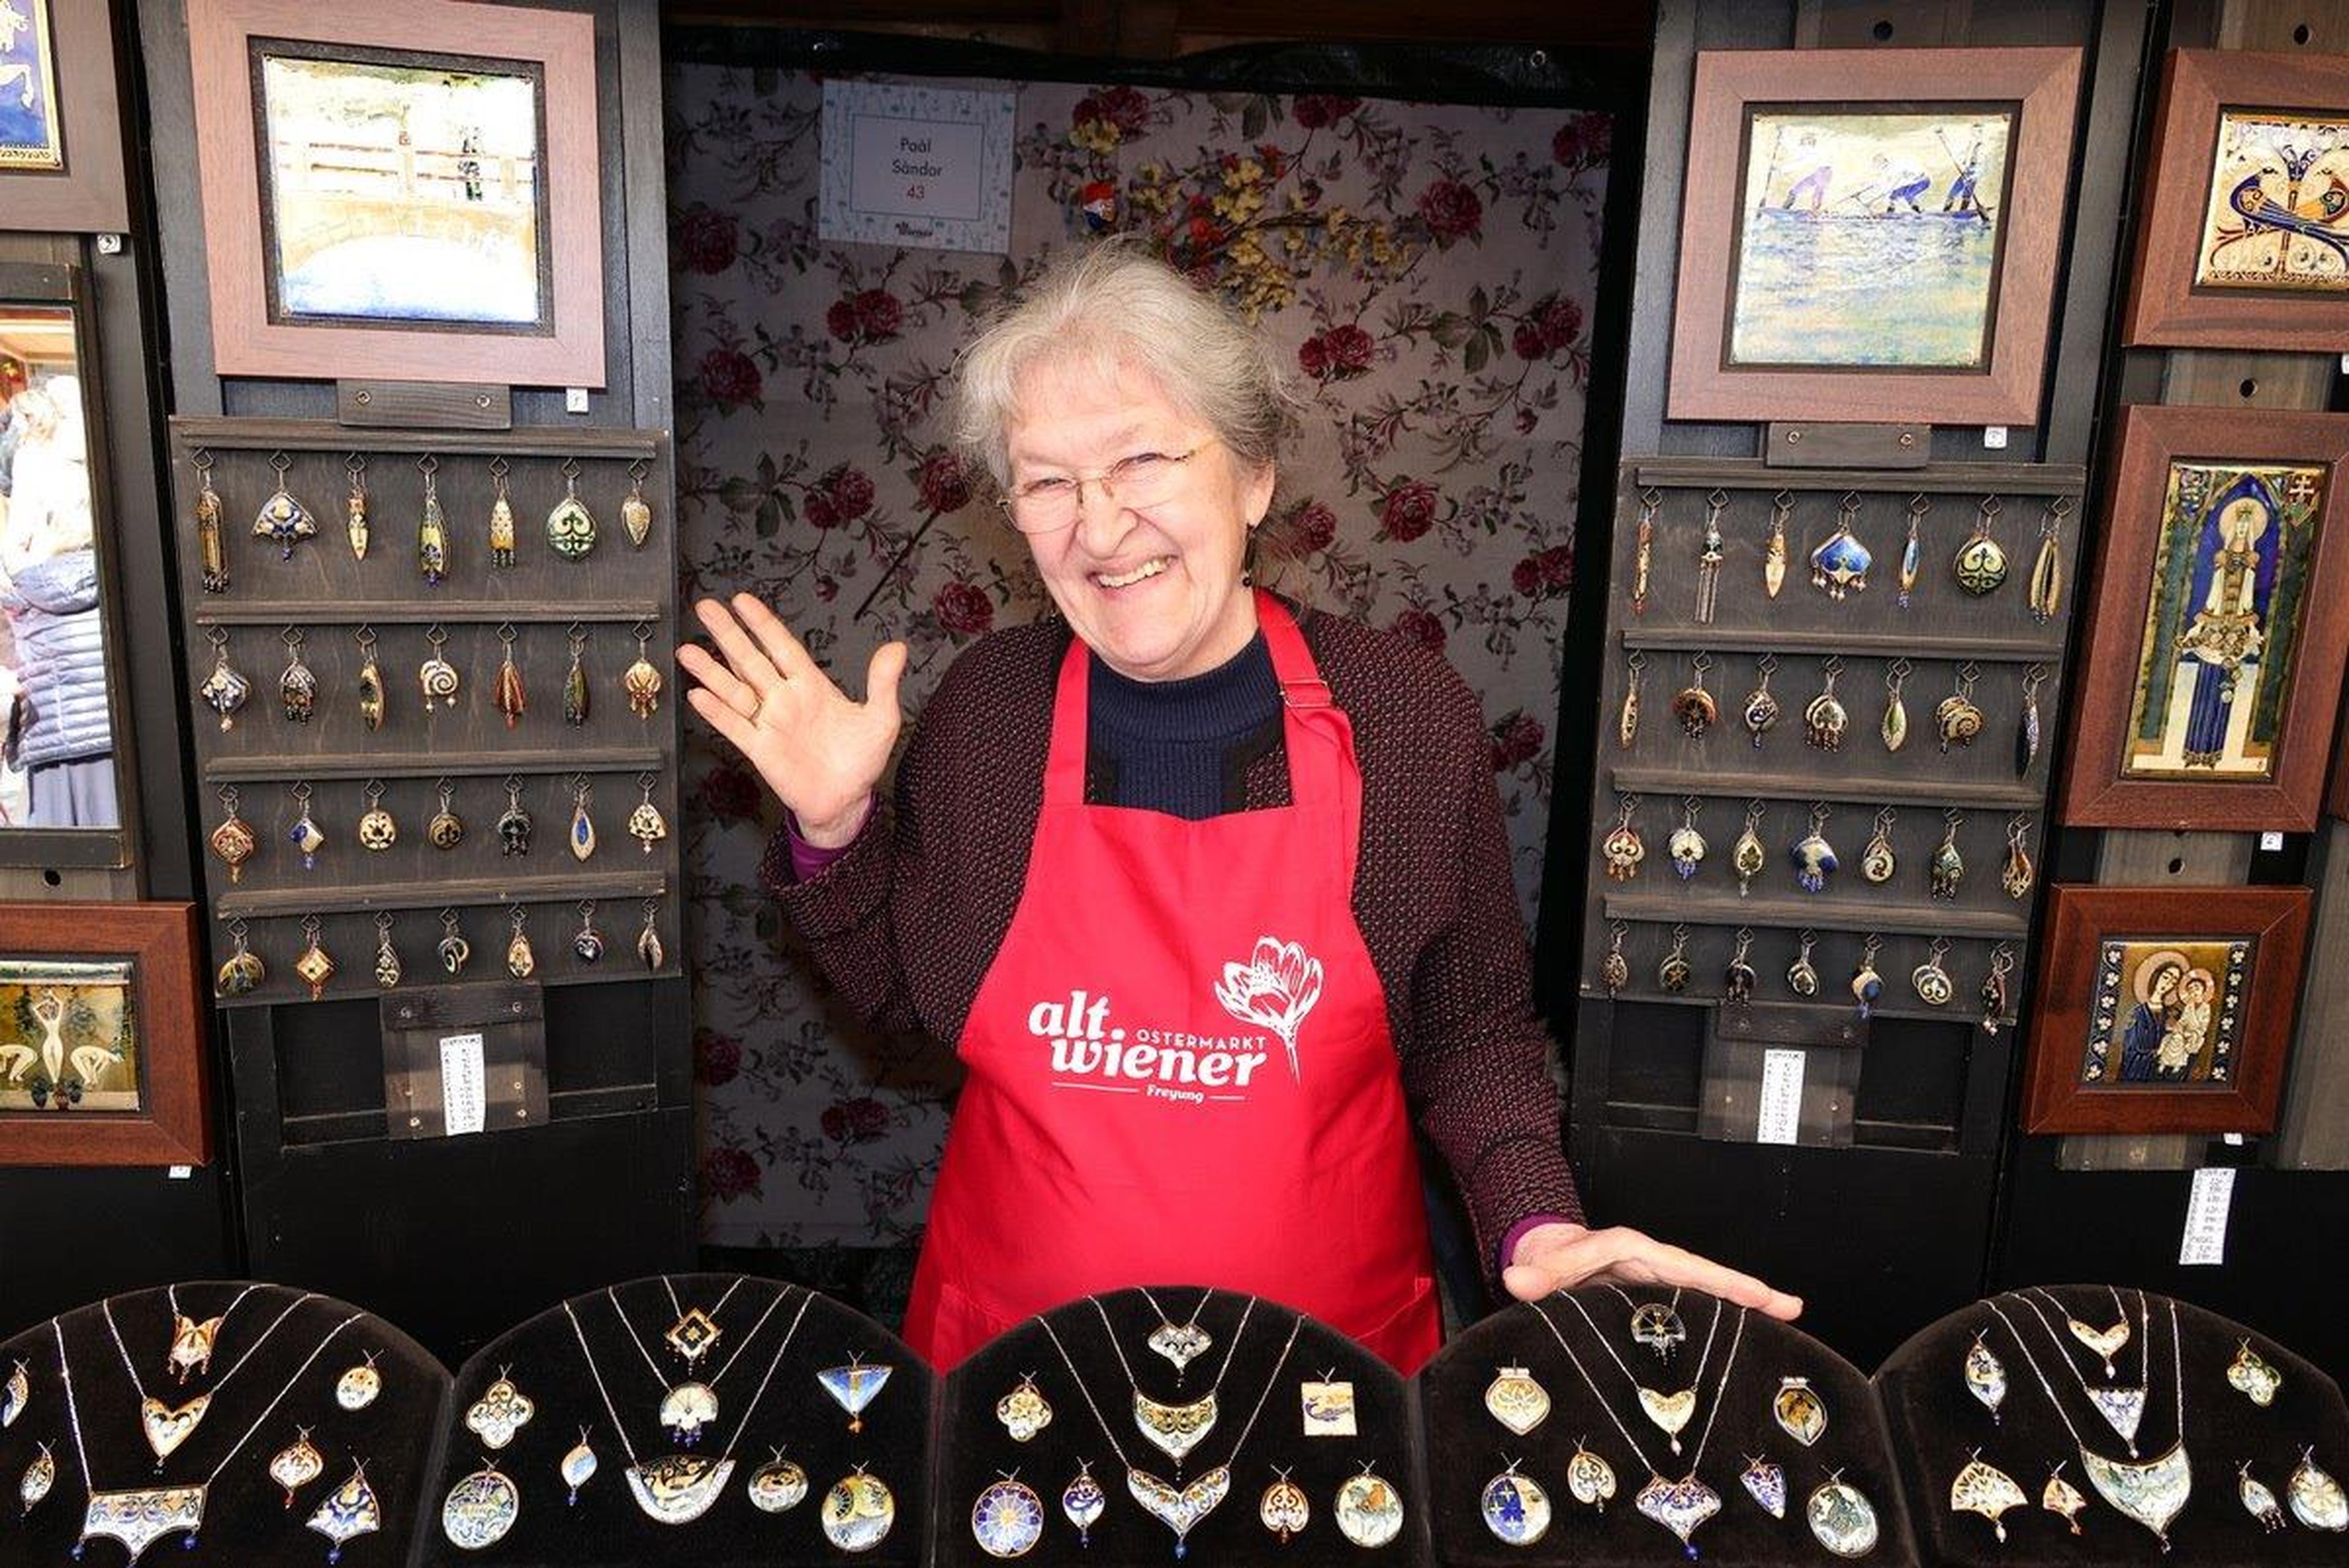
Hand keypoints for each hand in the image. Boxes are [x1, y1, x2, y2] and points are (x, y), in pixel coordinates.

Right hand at [677, 594, 905, 844]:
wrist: (847, 801)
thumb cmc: (862, 760)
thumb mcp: (881, 719)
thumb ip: (883, 683)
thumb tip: (897, 648)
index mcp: (811, 687)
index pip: (783, 647)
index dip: (763, 625)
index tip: (742, 601)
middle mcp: (785, 700)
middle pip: (751, 660)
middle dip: (728, 635)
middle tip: (705, 609)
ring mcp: (770, 723)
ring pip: (735, 690)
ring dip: (711, 671)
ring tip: (687, 650)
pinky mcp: (760, 749)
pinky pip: (734, 727)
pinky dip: (716, 712)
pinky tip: (698, 696)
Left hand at [1502, 1221, 1802, 1320]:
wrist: (1541, 1256)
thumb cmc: (1548, 1257)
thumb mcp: (1541, 1263)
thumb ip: (1535, 1273)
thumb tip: (1516, 1279)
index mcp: (1633, 1251)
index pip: (1684, 1265)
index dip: (1721, 1280)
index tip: (1755, 1293)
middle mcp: (1651, 1264)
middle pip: (1707, 1277)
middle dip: (1749, 1291)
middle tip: (1793, 1308)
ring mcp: (1655, 1283)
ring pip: (1704, 1294)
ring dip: (1742, 1306)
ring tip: (1787, 1320)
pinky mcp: (1652, 1302)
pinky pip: (1690, 1309)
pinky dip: (1719, 1318)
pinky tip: (1744, 1338)